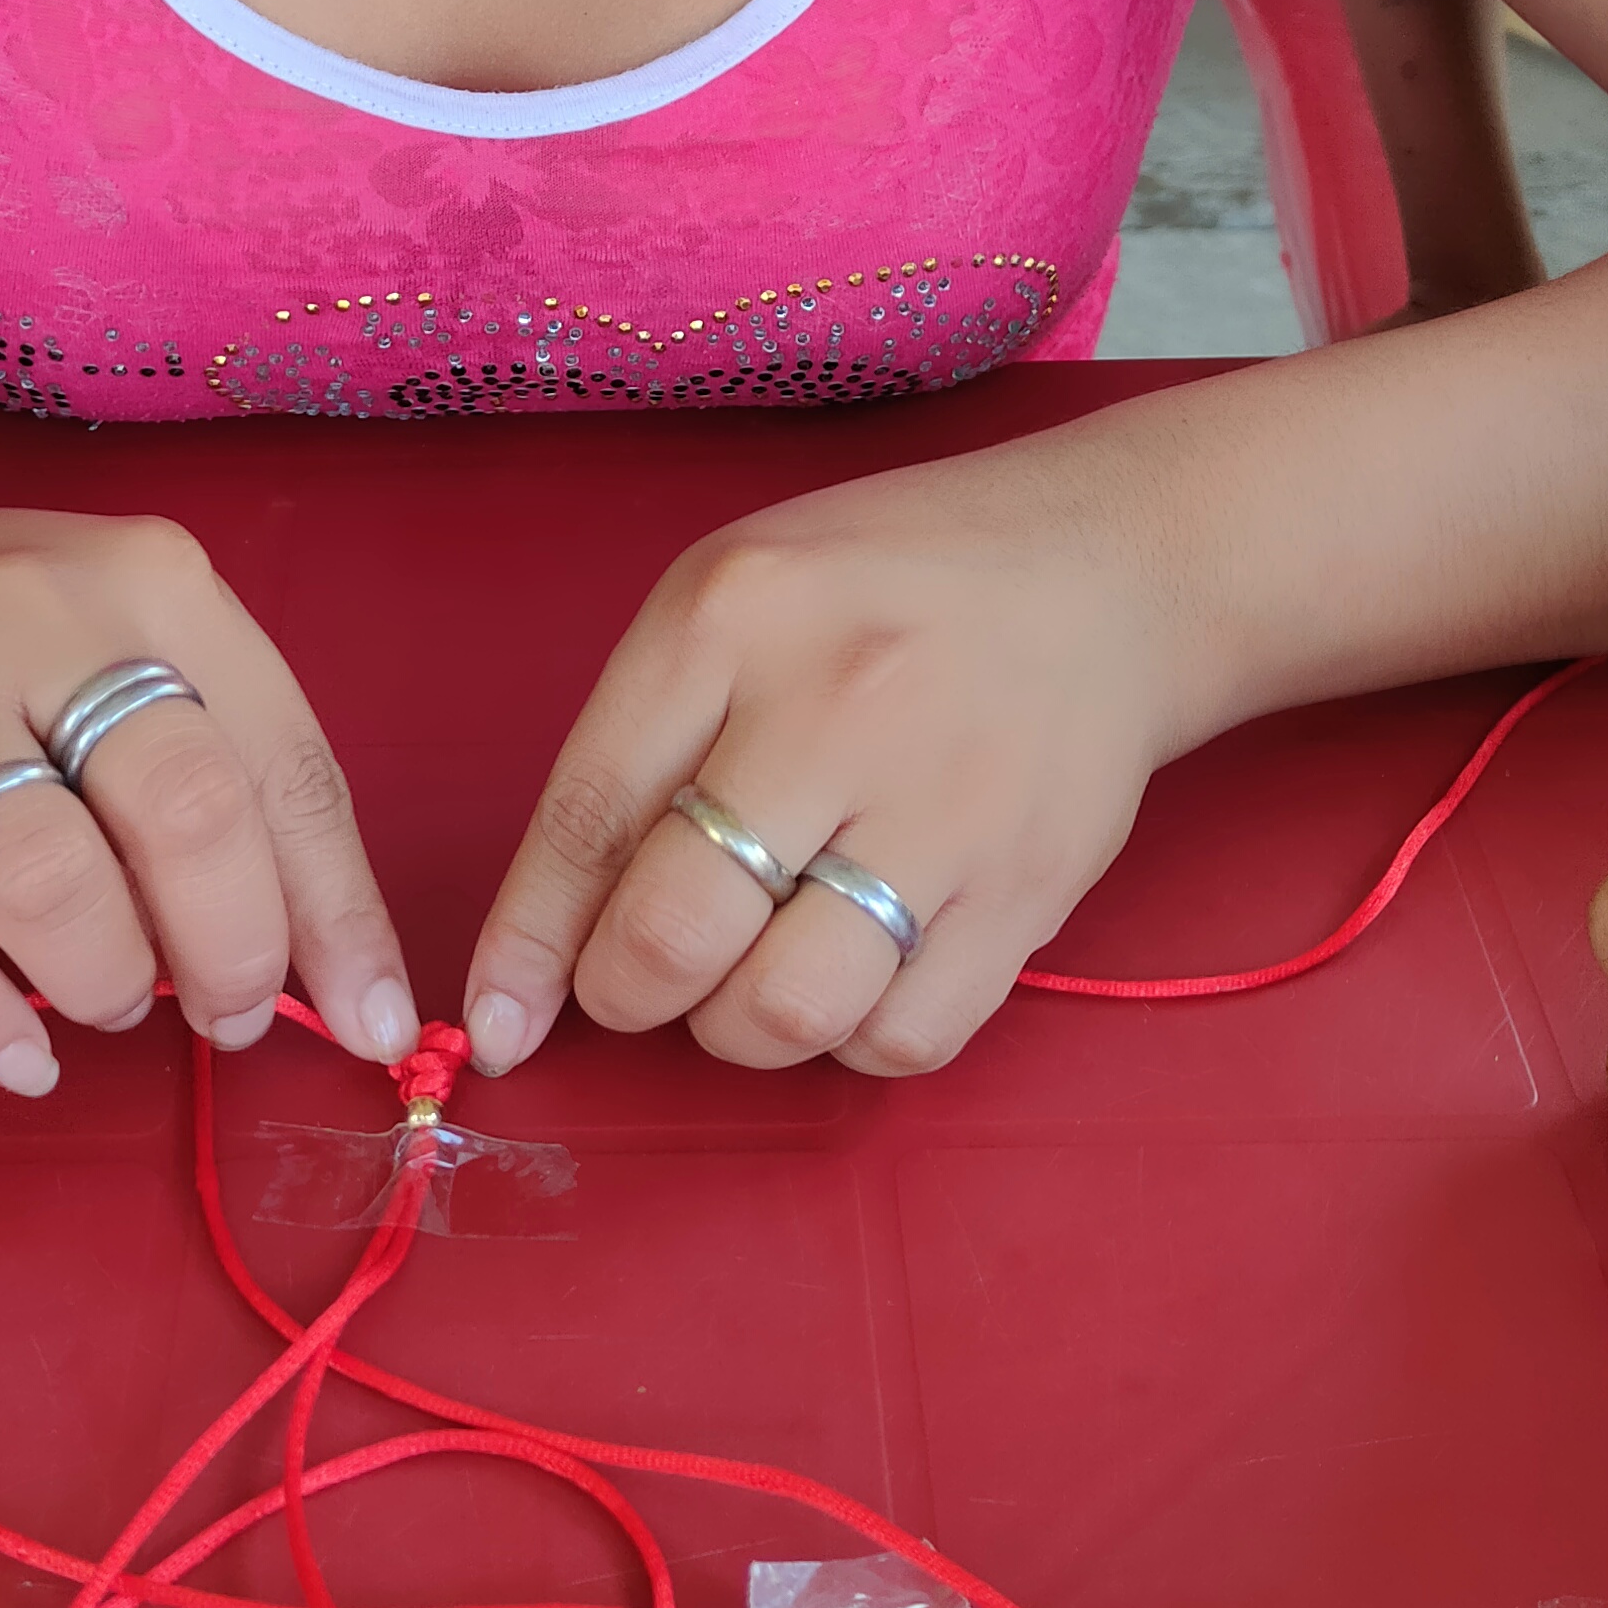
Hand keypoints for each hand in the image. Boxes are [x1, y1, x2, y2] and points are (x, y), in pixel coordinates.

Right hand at [0, 498, 412, 1095]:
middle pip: (188, 818)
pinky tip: (13, 1054)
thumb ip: (207, 757)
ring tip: (103, 1006)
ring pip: (57, 888)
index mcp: (143, 577)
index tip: (377, 1020)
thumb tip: (322, 951)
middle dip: (233, 953)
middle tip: (229, 1017)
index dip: (339, 912)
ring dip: (105, 985)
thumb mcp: (98, 642)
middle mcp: (32, 614)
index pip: (284, 763)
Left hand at [463, 455, 1180, 1077]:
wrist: (1111, 569)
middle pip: (675, 931)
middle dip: (629, 990)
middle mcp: (840, 704)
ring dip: (741, 1027)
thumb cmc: (887, 591)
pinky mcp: (1034, 885)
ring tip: (757, 968)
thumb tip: (543, 948)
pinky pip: (904, 1039)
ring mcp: (949, 801)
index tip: (496, 1024)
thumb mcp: (735, 603)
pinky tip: (859, 969)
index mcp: (736, 613)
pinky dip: (855, 1039)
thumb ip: (636, 748)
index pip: (589, 813)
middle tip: (650, 972)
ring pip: (788, 1008)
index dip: (526, 945)